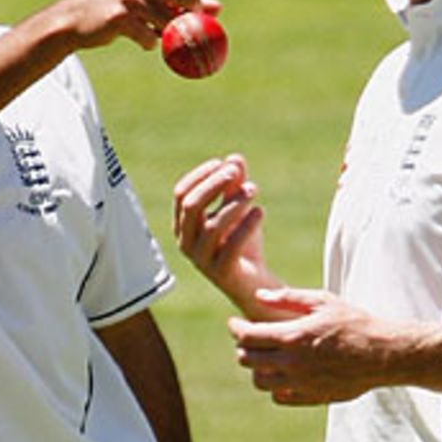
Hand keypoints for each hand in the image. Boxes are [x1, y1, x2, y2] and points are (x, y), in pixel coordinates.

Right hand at [62, 0, 225, 50]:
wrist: (77, 19)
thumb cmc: (120, 7)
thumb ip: (180, 1)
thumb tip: (218, 7)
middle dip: (192, 14)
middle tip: (185, 22)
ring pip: (169, 23)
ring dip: (165, 33)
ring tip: (150, 29)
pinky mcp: (121, 16)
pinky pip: (151, 38)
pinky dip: (149, 43)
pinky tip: (138, 39)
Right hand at [172, 154, 282, 314]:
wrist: (254, 283)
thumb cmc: (242, 243)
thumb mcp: (237, 209)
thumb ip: (234, 186)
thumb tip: (235, 159)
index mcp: (183, 226)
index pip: (182, 193)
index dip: (202, 175)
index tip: (225, 165)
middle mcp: (186, 243)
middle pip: (191, 206)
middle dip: (214, 184)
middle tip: (237, 172)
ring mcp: (202, 260)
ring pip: (212, 225)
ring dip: (234, 203)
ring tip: (254, 190)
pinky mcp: (222, 273)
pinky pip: (232, 246)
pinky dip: (247, 225)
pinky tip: (260, 212)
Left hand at [230, 287, 398, 403]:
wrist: (382, 355)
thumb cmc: (355, 323)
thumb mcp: (323, 301)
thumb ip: (288, 298)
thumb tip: (260, 296)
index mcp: (292, 337)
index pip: (247, 337)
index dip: (235, 329)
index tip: (235, 324)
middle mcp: (291, 363)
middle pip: (247, 360)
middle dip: (244, 347)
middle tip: (251, 339)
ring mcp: (299, 384)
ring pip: (259, 381)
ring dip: (257, 368)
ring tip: (266, 357)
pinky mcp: (310, 398)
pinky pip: (279, 397)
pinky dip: (274, 387)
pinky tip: (283, 374)